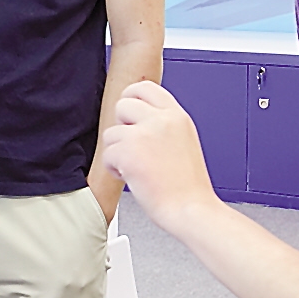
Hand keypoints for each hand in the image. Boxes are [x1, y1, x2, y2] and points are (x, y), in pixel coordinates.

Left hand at [100, 81, 216, 231]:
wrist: (191, 209)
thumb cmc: (189, 186)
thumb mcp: (184, 141)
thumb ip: (164, 125)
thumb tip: (140, 118)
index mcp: (177, 116)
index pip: (145, 87)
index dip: (131, 98)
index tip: (129, 113)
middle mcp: (161, 120)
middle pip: (123, 104)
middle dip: (122, 126)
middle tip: (133, 146)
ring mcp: (144, 134)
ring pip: (111, 133)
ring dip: (118, 152)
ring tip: (137, 167)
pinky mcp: (129, 152)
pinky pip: (107, 154)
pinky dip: (115, 169)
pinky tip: (132, 177)